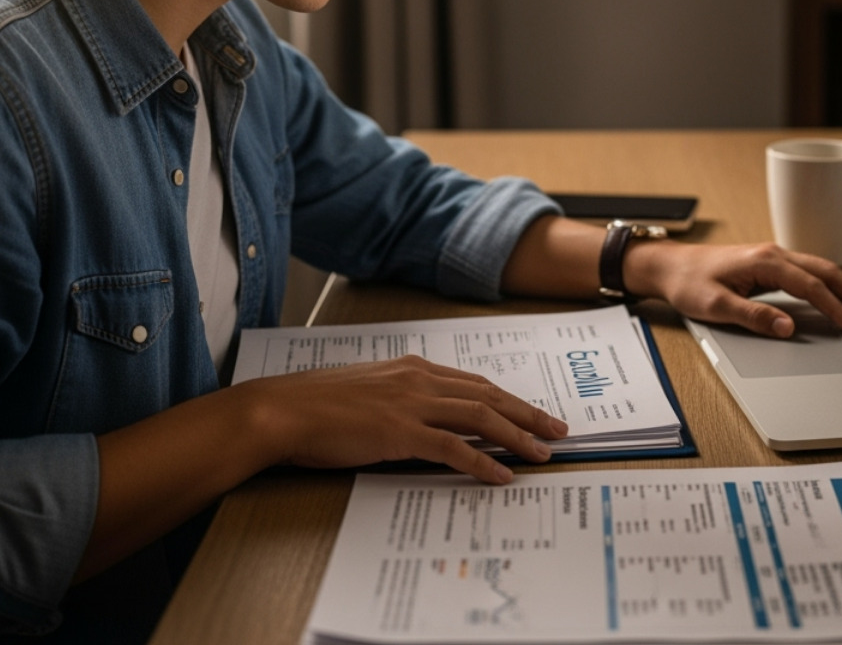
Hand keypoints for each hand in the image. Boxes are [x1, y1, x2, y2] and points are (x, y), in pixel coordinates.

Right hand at [251, 355, 568, 482]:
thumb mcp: (368, 390)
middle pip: (489, 396)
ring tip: (542, 453)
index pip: (474, 383)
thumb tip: (424, 419)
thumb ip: (400, 398)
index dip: (509, 398)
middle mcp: (419, 379)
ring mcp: (411, 404)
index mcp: (413, 367)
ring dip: (517, 436)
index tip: (532, 412)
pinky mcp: (400, 431)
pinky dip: (483, 462)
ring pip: (481, 417)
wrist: (283, 410)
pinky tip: (501, 475)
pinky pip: (454, 448)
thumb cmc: (317, 405)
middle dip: (528, 414)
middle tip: (558, 430)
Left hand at [625, 241, 841, 337]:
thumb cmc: (688, 283)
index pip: (811, 286)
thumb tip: (788, 328)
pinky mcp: (770, 264)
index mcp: (765, 262)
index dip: (836, 308)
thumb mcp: (717, 306)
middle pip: (826, 272)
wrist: (669, 265)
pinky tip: (838, 296)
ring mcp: (773, 256)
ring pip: (821, 269)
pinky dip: (830, 283)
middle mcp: (774, 254)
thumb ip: (754, 317)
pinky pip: (809, 271)